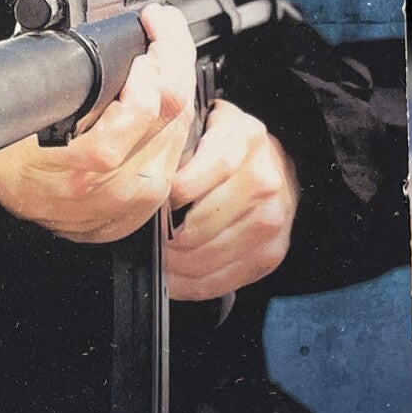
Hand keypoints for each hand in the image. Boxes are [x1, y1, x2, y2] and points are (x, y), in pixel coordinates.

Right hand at [0, 3, 195, 245]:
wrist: (9, 203)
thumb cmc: (4, 156)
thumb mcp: (15, 109)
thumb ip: (44, 60)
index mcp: (81, 168)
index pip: (143, 108)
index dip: (155, 58)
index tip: (149, 24)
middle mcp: (114, 188)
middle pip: (172, 110)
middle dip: (173, 53)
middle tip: (162, 24)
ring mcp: (134, 200)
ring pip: (183, 127)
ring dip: (177, 82)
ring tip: (162, 51)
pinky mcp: (145, 206)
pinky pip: (178, 151)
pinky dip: (174, 115)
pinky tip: (161, 94)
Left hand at [166, 97, 297, 300]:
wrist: (273, 164)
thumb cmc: (226, 146)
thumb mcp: (202, 126)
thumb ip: (175, 146)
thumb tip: (139, 183)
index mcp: (242, 139)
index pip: (189, 182)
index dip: (161, 203)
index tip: (147, 209)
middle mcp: (264, 180)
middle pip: (197, 227)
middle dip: (163, 240)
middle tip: (146, 241)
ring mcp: (273, 218)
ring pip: (207, 258)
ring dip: (174, 267)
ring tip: (158, 260)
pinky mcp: (273, 252)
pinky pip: (223, 281)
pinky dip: (192, 286)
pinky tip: (176, 278)